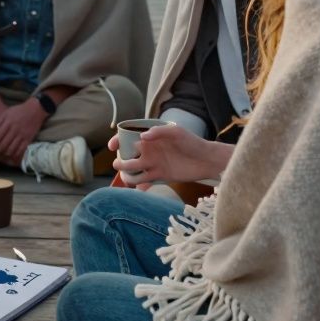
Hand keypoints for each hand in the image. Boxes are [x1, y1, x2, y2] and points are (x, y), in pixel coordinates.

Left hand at [0, 97, 46, 164]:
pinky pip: (21, 150)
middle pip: (3, 145)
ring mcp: (22, 135)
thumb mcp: (7, 113)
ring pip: (11, 149)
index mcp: (7, 123)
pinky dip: (16, 154)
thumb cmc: (19, 111)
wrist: (35, 110)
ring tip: (4, 152)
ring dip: (6, 153)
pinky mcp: (28, 139)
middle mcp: (14, 130)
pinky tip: (13, 154)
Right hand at [112, 124, 230, 188]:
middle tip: (121, 164)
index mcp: (149, 138)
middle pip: (127, 156)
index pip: (127, 137)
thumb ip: (159, 132)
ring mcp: (153, 164)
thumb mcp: (176, 132)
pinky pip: (144, 182)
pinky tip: (142, 188)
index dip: (117, 141)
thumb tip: (142, 137)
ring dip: (127, 175)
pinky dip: (140, 187)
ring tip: (129, 177)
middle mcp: (148, 150)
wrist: (206, 160)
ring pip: (133, 171)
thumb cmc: (192, 142)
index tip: (113, 147)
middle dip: (120, 161)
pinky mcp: (159, 176)